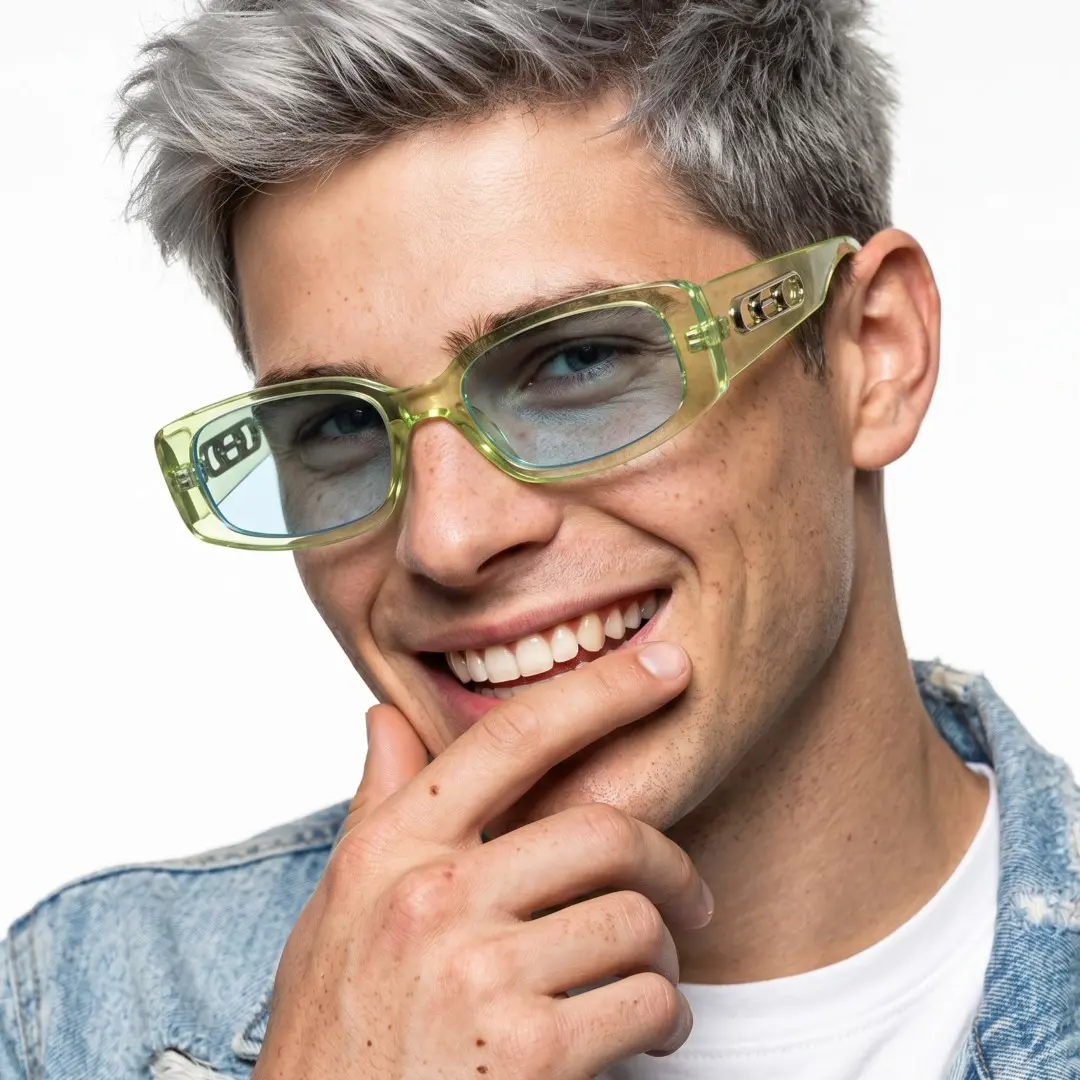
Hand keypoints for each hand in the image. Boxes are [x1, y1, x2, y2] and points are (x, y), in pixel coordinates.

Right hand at [252, 641, 710, 1079]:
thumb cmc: (335, 1032)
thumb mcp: (337, 909)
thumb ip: (376, 807)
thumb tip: (386, 717)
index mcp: (392, 849)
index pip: (511, 737)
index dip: (602, 691)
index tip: (667, 670)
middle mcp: (433, 897)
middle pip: (604, 831)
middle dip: (668, 863)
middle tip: (686, 895)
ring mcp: (478, 974)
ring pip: (635, 921)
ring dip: (664, 956)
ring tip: (649, 983)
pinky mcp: (527, 1055)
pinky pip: (646, 1002)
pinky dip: (665, 1020)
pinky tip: (645, 1036)